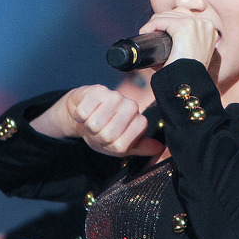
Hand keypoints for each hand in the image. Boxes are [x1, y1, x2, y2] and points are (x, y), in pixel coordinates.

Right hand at [31, 85, 164, 157]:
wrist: (84, 114)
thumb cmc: (103, 131)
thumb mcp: (122, 145)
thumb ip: (139, 147)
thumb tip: (159, 148)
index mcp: (139, 121)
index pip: (121, 144)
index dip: (109, 146)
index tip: (109, 140)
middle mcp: (131, 106)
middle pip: (107, 135)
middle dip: (98, 137)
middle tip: (98, 131)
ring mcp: (115, 96)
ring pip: (94, 124)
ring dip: (88, 126)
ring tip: (92, 121)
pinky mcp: (96, 90)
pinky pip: (83, 113)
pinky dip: (79, 117)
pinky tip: (85, 113)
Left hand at [139, 11, 217, 67]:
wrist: (189, 83)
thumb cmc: (187, 74)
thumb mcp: (189, 56)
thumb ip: (181, 47)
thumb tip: (159, 48)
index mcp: (209, 30)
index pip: (186, 16)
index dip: (169, 22)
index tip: (158, 32)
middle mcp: (206, 24)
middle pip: (177, 12)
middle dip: (162, 21)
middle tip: (150, 33)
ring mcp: (196, 24)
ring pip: (168, 15)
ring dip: (155, 22)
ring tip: (147, 32)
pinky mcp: (185, 27)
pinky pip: (162, 20)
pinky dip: (151, 25)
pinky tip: (145, 32)